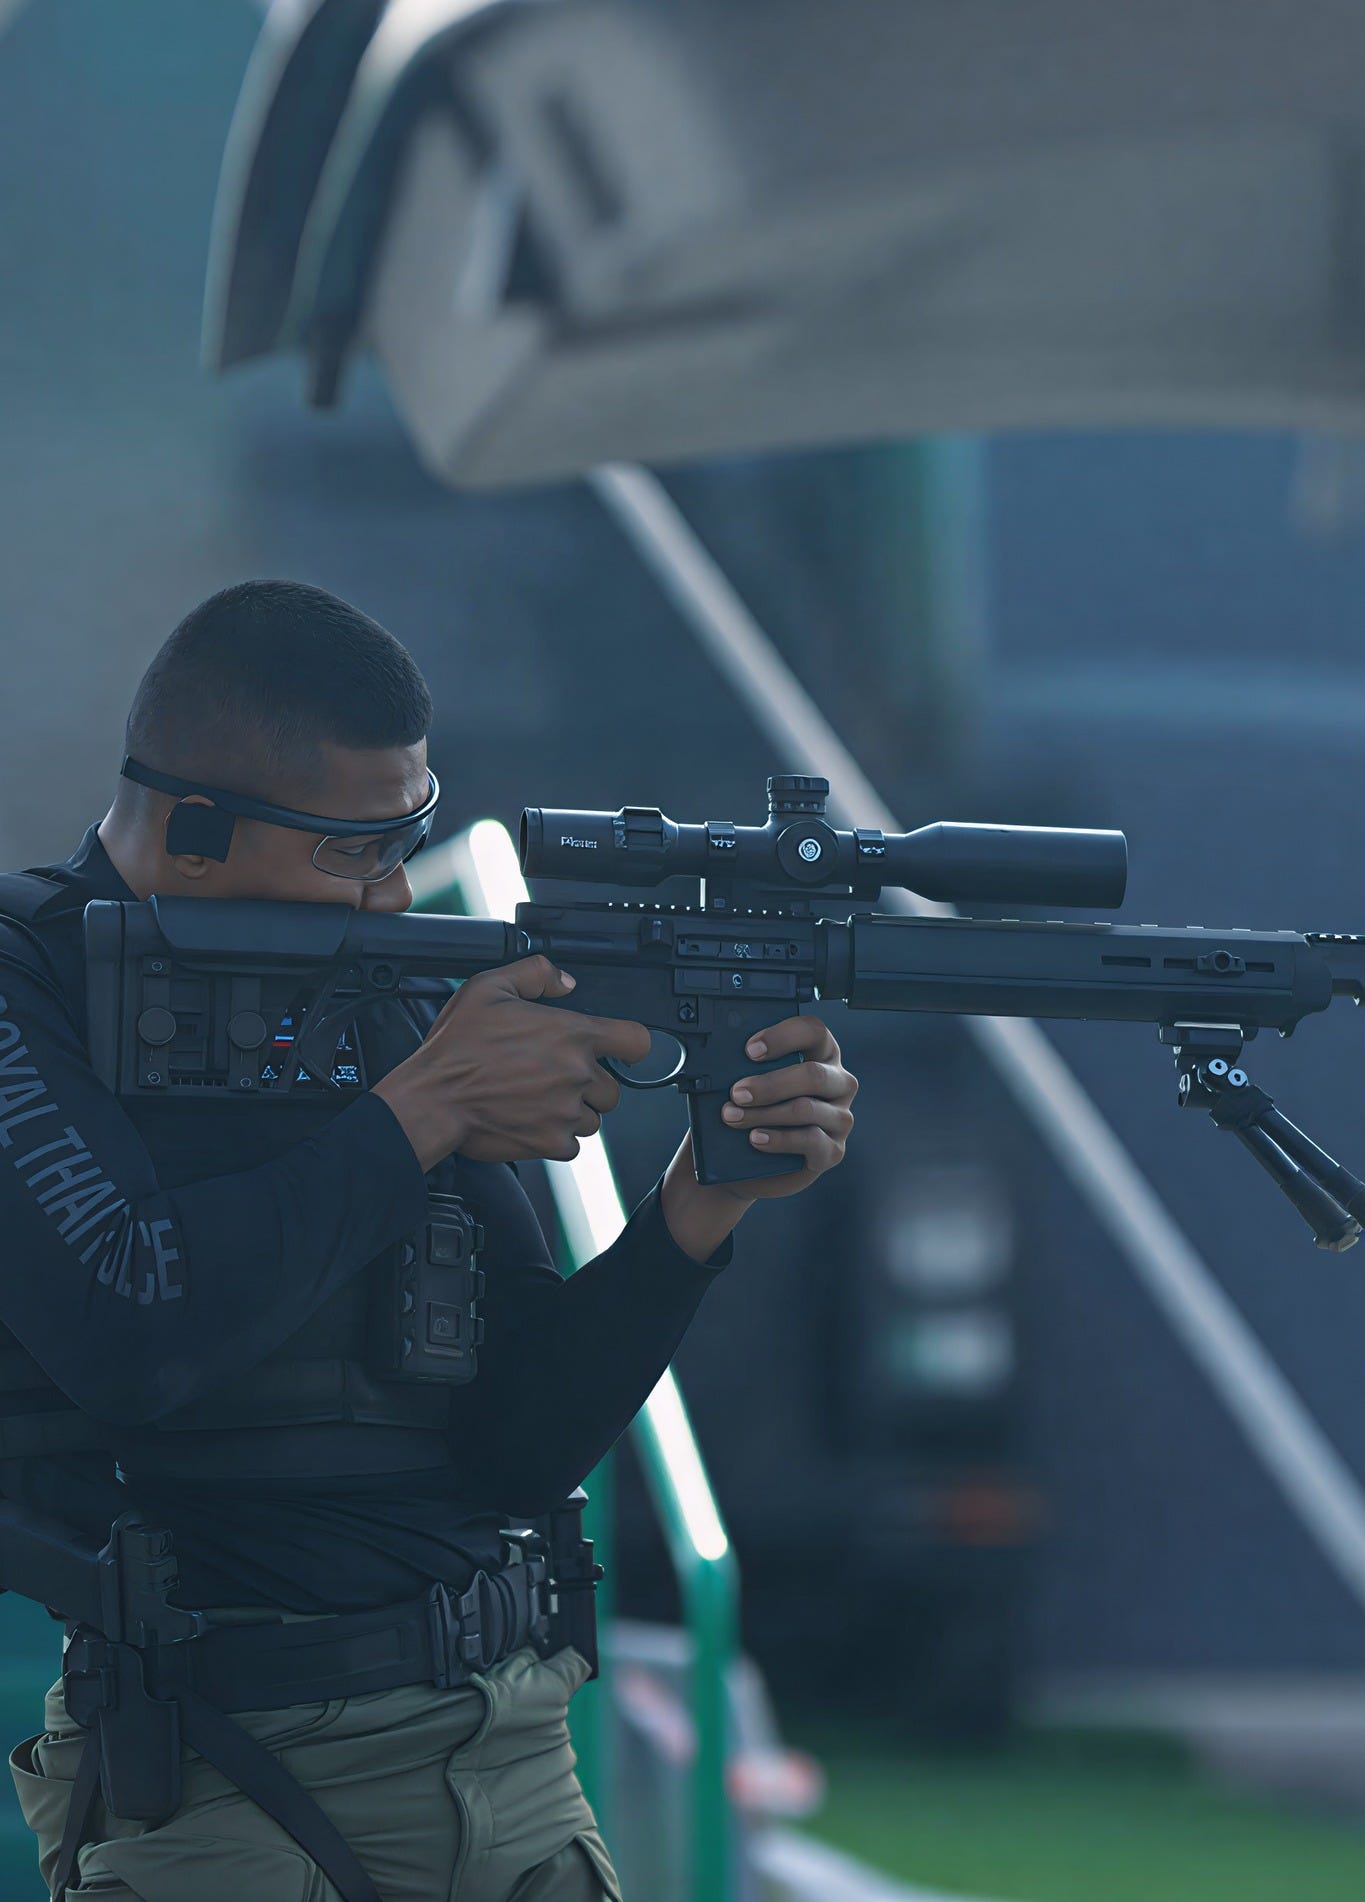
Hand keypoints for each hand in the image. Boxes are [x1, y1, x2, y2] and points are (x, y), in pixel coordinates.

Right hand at [372, 957, 649, 1169]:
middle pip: (612, 1087)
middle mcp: (577, 1075)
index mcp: (572, 1035)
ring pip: (594, 1118)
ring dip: (574, 1111)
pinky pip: (573, 1145)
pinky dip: (557, 1137)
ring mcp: (567, 1112)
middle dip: (589, 1083)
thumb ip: (535, 974)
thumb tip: (564, 982)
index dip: (629, 1045)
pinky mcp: (552, 1143)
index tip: (618, 1049)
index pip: (637, 1041)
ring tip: (539, 1099)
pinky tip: (531, 1119)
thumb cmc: (457, 1048)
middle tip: (553, 1077)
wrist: (433, 1098)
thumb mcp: (489, 987)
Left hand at [660, 1016, 856, 1258]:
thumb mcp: (749, 1085)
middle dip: (769, 1084)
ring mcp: (840, 1118)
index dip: (782, 1037)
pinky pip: (810, 1140)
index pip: (814, 1031)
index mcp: (821, 1055)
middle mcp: (838, 1083)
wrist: (752, 1163)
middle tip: (737, 1093)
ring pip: (806, 1109)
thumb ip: (746, 1068)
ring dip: (764, 1114)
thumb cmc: (753, 1113)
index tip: (750, 1051)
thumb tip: (726, 1060)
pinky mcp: (833, 1150)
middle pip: (813, 1075)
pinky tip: (757, 1138)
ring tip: (734, 1118)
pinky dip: (778, 1139)